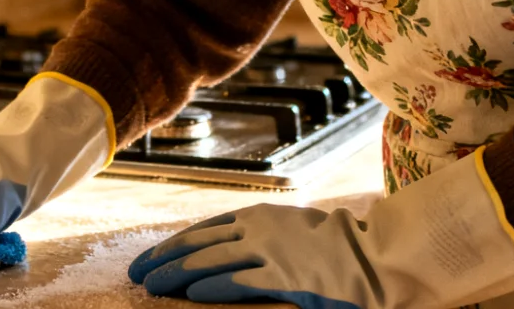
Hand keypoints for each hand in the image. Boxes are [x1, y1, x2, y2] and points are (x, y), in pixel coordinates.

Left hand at [128, 152, 513, 308]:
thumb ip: (259, 247)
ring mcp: (271, 252)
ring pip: (209, 261)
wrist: (379, 253)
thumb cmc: (339, 248)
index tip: (150, 257)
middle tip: (135, 273)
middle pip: (198, 243)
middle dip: (164, 259)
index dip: (174, 245)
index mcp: (261, 218)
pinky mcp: (285, 276)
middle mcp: (259, 230)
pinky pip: (239, 282)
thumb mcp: (292, 237)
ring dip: (176, 275)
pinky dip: (211, 287)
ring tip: (150, 286)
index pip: (204, 230)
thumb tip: (227, 258)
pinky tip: (189, 295)